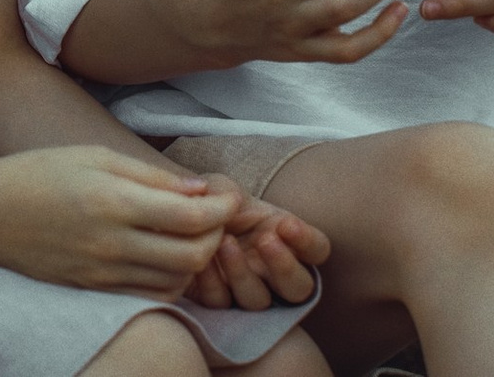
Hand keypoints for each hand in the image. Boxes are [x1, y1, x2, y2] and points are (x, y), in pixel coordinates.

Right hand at [0, 146, 239, 298]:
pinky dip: (171, 280)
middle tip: (214, 214)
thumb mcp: (95, 156)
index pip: (192, 219)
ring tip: (191, 233)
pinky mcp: (93, 290)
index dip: (223, 208)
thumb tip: (200, 191)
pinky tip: (165, 255)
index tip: (228, 195)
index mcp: (113, 202)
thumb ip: (150, 176)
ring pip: (176, 282)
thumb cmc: (38, 173)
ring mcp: (102, 274)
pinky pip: (150, 296)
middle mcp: (111, 245)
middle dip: (217, 236)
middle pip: (193, 256)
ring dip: (197, 260)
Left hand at [183, 174, 329, 309]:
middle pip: (299, 288)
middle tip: (265, 240)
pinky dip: (212, 283)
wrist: (176, 223)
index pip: (317, 249)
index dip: (307, 241)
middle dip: (285, 266)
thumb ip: (227, 193)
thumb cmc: (208, 203)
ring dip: (243, 274)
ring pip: (259, 301)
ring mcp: (248, 291)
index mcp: (286, 241)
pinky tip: (201, 263)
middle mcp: (273, 273)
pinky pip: (221, 303)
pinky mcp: (217, 302)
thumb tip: (227, 197)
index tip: (286, 224)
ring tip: (224, 243)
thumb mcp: (218, 190)